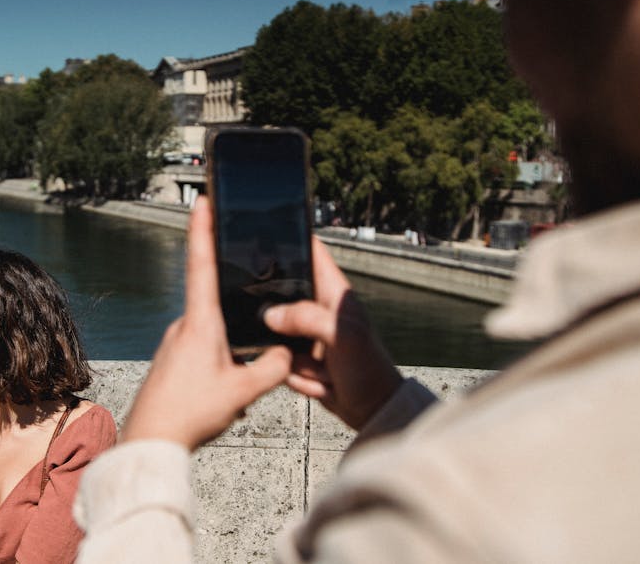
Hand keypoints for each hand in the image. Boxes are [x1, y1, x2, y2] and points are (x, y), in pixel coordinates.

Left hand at [122, 196, 291, 449]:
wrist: (148, 442)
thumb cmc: (190, 413)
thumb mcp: (242, 392)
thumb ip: (272, 368)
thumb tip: (286, 353)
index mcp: (201, 323)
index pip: (202, 265)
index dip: (204, 230)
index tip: (203, 200)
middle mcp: (183, 327)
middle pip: (216, 308)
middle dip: (237, 323)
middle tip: (245, 355)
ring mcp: (172, 344)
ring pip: (212, 338)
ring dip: (228, 358)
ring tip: (233, 394)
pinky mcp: (168, 362)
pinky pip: (200, 356)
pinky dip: (215, 372)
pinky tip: (219, 400)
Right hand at [262, 238, 402, 429]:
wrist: (372, 411)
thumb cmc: (369, 369)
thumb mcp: (343, 336)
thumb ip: (307, 318)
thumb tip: (270, 315)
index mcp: (334, 293)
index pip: (312, 253)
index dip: (293, 238)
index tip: (267, 227)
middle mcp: (317, 309)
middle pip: (282, 290)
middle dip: (274, 305)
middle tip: (278, 319)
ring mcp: (306, 334)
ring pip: (273, 327)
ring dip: (285, 349)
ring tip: (317, 366)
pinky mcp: (299, 358)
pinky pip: (277, 358)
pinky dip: (290, 371)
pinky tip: (317, 380)